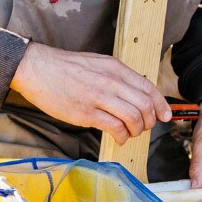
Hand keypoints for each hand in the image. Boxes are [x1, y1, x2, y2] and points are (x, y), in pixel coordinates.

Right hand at [9, 41, 169, 142]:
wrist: (37, 68)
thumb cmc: (65, 68)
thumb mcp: (98, 63)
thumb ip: (117, 77)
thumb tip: (134, 93)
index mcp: (116, 68)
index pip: (148, 88)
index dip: (161, 104)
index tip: (165, 115)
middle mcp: (111, 81)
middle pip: (145, 105)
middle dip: (150, 120)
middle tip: (145, 127)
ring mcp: (99, 97)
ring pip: (134, 118)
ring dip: (137, 130)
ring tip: (130, 133)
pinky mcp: (87, 113)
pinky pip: (115, 128)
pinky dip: (122, 136)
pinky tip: (119, 138)